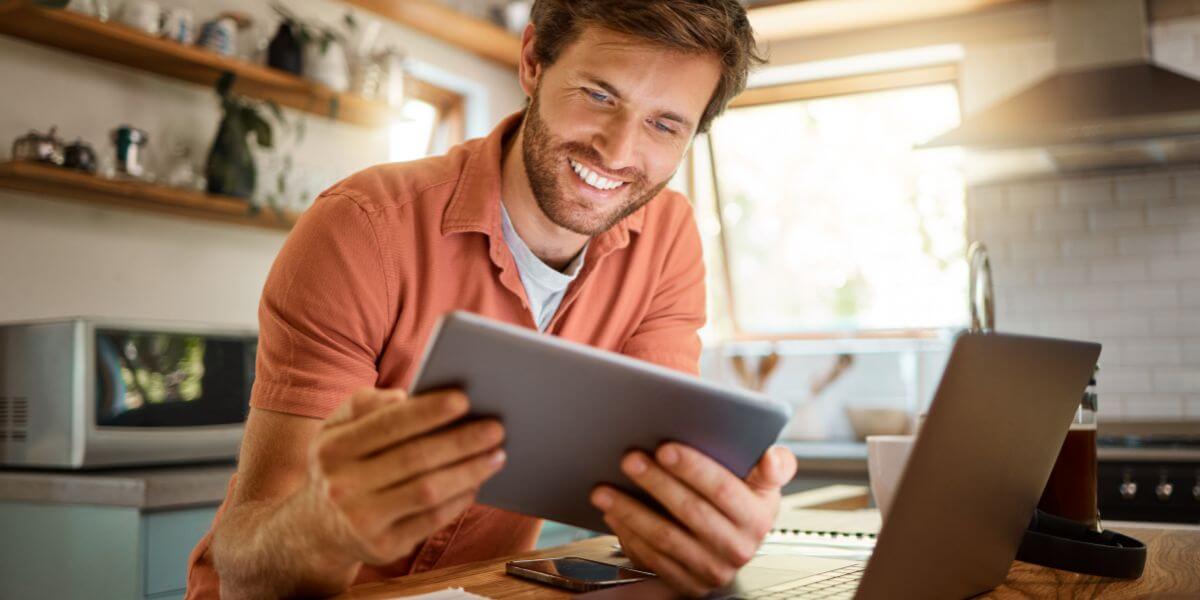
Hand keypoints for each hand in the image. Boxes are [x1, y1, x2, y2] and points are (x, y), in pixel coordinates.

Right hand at [304, 388, 505, 566]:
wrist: (315, 530)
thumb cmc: (339, 466)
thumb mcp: (334, 431)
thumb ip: (362, 405)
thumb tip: (403, 396)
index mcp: (332, 448)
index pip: (387, 424)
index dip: (427, 411)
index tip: (463, 399)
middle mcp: (343, 486)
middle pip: (414, 458)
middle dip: (460, 441)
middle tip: (495, 428)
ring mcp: (363, 520)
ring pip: (428, 490)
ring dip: (469, 471)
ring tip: (496, 454)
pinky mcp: (384, 547)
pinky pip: (432, 519)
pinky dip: (459, 499)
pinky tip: (477, 483)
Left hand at [590, 444, 796, 596]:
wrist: (734, 544)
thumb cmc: (744, 503)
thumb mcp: (765, 484)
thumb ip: (774, 465)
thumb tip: (771, 458)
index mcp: (757, 517)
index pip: (722, 489)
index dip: (692, 468)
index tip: (665, 447)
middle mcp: (737, 548)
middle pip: (689, 511)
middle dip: (656, 482)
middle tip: (629, 459)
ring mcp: (711, 570)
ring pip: (665, 538)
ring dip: (631, 511)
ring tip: (605, 488)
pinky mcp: (686, 584)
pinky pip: (653, 559)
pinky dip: (629, 535)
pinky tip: (613, 514)